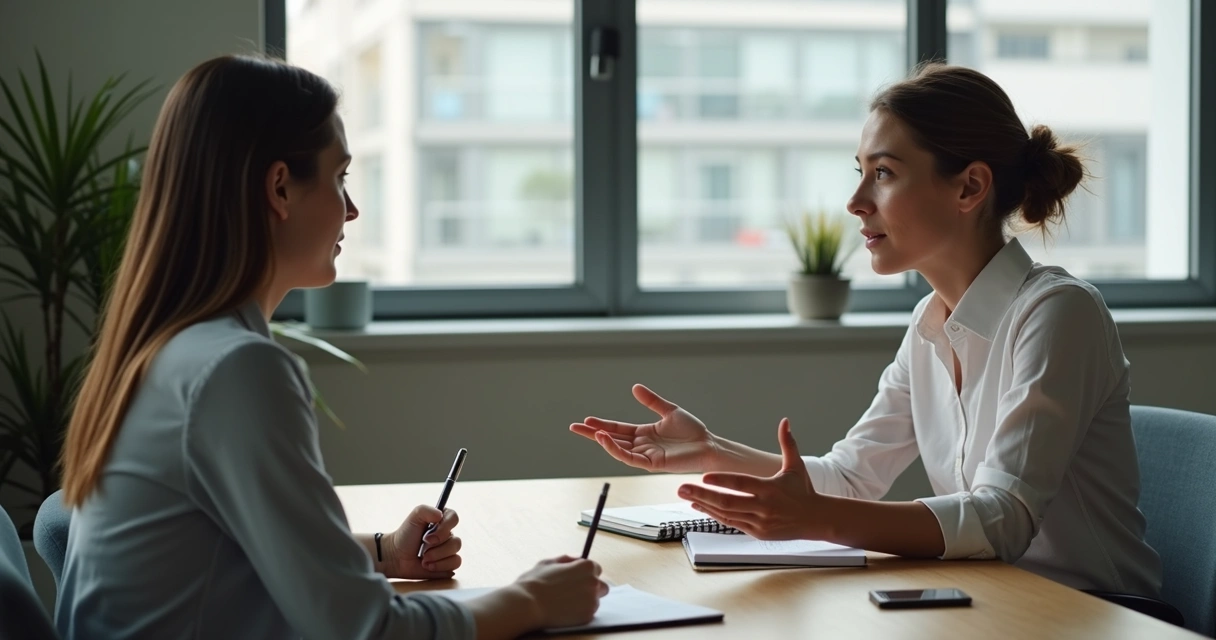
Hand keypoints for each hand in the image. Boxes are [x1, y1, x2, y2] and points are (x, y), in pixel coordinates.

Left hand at [382, 505, 461, 579]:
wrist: (397, 557)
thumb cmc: (405, 536)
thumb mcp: (413, 517)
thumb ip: (425, 510)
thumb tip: (440, 515)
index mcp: (442, 520)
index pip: (454, 518)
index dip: (444, 528)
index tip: (429, 535)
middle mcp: (448, 534)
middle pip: (456, 540)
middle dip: (436, 547)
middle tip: (423, 547)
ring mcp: (449, 550)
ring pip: (455, 553)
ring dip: (437, 556)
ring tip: (424, 558)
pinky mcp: (448, 564)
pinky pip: (455, 564)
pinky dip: (440, 566)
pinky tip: (428, 565)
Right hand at [512, 555, 608, 628]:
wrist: (527, 604)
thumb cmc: (535, 582)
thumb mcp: (548, 562)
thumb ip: (566, 559)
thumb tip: (575, 559)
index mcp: (586, 567)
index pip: (595, 568)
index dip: (585, 573)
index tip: (576, 578)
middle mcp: (593, 583)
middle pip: (601, 586)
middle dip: (591, 588)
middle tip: (573, 591)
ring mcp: (592, 601)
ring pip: (595, 601)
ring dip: (585, 601)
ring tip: (566, 602)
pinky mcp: (587, 616)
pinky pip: (588, 613)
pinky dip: (580, 612)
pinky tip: (566, 610)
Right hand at [569, 384, 718, 472]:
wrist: (708, 445)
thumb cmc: (693, 431)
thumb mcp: (669, 410)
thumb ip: (651, 401)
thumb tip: (634, 387)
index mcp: (644, 433)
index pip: (617, 429)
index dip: (601, 424)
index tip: (586, 420)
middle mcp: (642, 445)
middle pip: (612, 439)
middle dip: (593, 434)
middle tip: (574, 427)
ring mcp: (645, 455)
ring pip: (618, 449)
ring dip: (603, 441)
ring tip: (590, 431)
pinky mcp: (652, 463)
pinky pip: (629, 458)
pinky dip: (616, 450)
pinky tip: (606, 440)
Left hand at [678, 418, 824, 540]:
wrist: (816, 519)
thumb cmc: (804, 490)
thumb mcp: (796, 465)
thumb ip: (788, 443)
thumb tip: (785, 421)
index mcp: (771, 489)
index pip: (742, 484)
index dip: (722, 481)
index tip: (703, 477)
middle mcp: (764, 507)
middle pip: (728, 502)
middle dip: (702, 495)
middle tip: (681, 488)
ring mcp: (759, 522)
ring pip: (726, 514)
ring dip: (704, 505)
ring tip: (685, 496)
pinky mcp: (756, 533)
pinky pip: (731, 523)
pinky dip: (714, 515)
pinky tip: (700, 506)